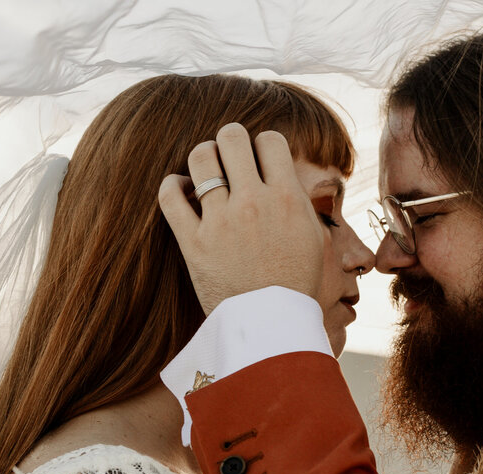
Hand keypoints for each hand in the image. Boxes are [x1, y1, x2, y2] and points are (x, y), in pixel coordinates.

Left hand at [158, 123, 323, 315]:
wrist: (271, 327)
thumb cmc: (295, 285)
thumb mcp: (312, 238)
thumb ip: (297, 200)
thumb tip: (282, 172)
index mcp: (287, 199)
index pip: (270, 140)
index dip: (263, 145)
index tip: (259, 160)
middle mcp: (254, 203)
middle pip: (233, 137)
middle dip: (230, 141)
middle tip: (230, 158)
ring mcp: (221, 221)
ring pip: (200, 158)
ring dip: (202, 157)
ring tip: (205, 172)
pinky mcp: (192, 242)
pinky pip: (169, 195)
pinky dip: (171, 185)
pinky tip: (180, 189)